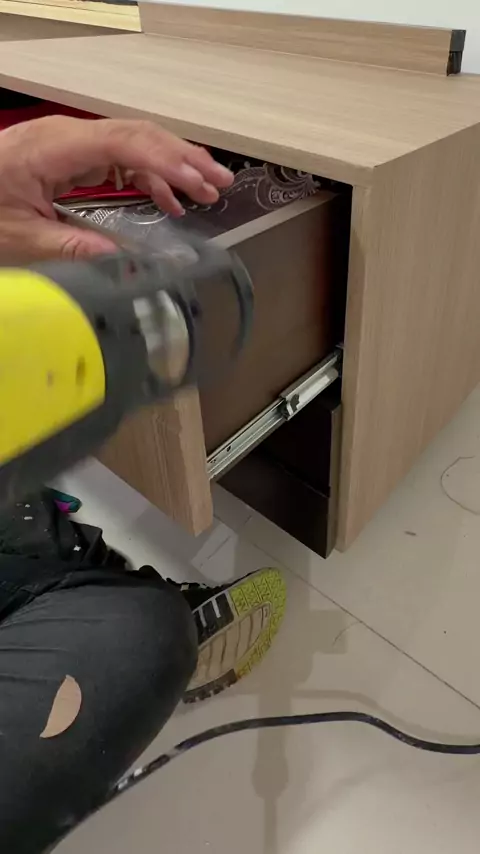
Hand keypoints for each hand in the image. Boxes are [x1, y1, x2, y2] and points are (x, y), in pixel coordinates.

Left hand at [0, 116, 233, 262]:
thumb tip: (127, 265)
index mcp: (52, 148)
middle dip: (182, 157)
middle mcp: (66, 135)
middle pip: (137, 134)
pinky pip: (120, 158)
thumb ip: (75, 249)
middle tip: (220, 182)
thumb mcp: (23, 238)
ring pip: (134, 143)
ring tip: (207, 192)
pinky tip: (168, 201)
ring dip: (173, 166)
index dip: (163, 160)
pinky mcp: (72, 155)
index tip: (196, 181)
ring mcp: (71, 142)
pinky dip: (148, 177)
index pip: (121, 141)